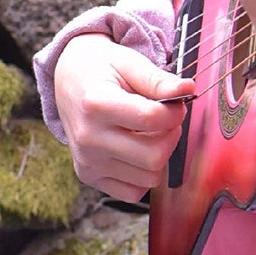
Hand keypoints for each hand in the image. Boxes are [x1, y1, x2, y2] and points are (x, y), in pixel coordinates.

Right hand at [52, 34, 191, 200]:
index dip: (176, 111)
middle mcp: (88, 138)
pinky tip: (136, 151)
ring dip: (158, 156)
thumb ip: (157, 79)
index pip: (153, 120)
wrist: (68, 81)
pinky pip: (133, 192)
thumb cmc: (100, 70)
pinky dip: (143, 174)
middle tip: (164, 120)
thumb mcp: (128, 63)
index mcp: (95, 104)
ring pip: (149, 177)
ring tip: (147, 134)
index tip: (174, 103)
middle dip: (170, 137)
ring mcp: (87, 161)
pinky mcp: (89, 176)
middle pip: (154, 156)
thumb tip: (187, 91)